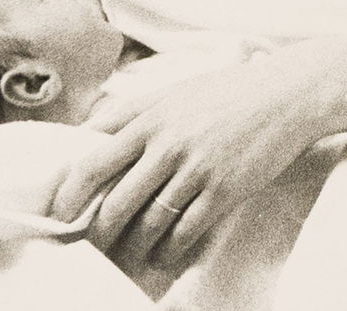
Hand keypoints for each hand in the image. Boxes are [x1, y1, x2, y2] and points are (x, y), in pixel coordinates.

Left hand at [51, 54, 330, 270]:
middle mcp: (167, 144)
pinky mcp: (224, 190)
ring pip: (149, 223)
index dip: (69, 195)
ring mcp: (197, 168)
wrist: (287, 94)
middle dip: (98, 233)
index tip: (60, 215)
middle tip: (93, 245)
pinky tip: (165, 253)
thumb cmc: (229, 91)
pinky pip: (186, 231)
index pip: (92, 162)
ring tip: (129, 255)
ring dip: (133, 247)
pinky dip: (170, 249)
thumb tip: (89, 131)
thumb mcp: (175, 90)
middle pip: (115, 203)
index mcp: (150, 118)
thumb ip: (133, 110)